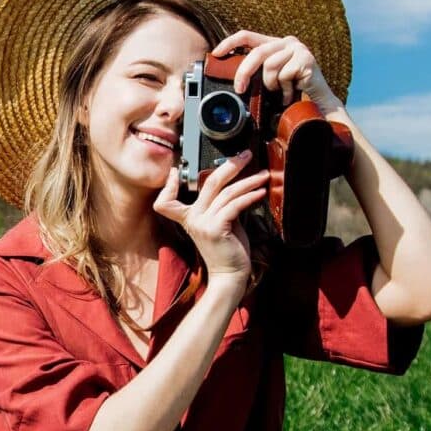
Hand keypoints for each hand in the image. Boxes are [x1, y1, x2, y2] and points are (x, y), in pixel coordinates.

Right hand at [153, 147, 269, 286]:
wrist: (230, 275)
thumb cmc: (228, 249)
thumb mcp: (220, 222)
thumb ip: (222, 205)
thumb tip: (237, 185)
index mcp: (189, 218)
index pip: (167, 201)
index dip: (168, 186)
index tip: (175, 171)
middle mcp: (192, 219)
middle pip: (209, 183)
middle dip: (230, 165)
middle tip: (246, 155)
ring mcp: (202, 223)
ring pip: (227, 192)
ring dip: (248, 181)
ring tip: (263, 175)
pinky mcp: (215, 229)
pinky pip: (234, 205)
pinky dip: (250, 196)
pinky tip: (261, 192)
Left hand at [208, 30, 343, 114]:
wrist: (317, 105)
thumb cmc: (290, 93)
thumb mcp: (268, 80)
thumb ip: (255, 73)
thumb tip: (232, 79)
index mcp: (273, 44)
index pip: (247, 36)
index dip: (229, 42)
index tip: (216, 54)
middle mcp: (285, 42)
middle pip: (257, 52)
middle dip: (244, 72)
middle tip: (239, 88)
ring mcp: (297, 48)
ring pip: (270, 65)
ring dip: (271, 85)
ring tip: (279, 93)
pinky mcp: (306, 58)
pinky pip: (284, 74)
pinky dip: (284, 89)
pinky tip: (290, 94)